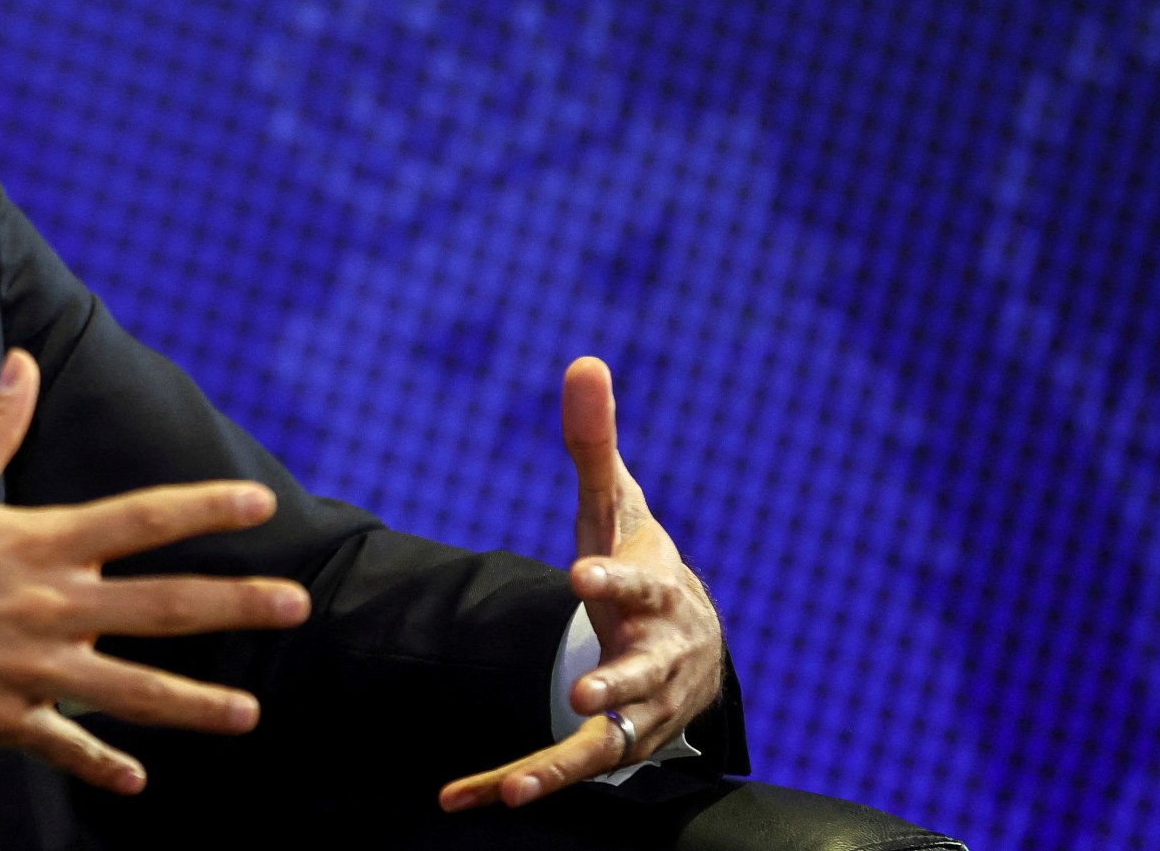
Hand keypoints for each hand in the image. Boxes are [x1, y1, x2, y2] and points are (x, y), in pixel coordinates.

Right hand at [0, 349, 311, 793]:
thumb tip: (22, 363)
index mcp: (39, 542)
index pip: (142, 519)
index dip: (205, 508)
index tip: (257, 504)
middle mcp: (48, 605)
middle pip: (163, 605)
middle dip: (237, 604)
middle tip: (296, 604)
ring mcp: (30, 667)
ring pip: (133, 689)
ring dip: (197, 703)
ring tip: (249, 714)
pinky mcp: (3, 716)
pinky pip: (65, 745)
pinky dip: (103, 765)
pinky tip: (138, 779)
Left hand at [438, 356, 723, 811]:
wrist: (696, 646)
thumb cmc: (644, 566)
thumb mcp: (619, 506)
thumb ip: (594, 442)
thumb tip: (582, 359)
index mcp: (657, 595)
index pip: (639, 586)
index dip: (613, 581)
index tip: (581, 573)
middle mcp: (658, 661)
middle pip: (643, 675)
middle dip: (619, 684)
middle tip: (586, 690)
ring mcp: (639, 711)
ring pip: (609, 745)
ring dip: (563, 764)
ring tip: (517, 788)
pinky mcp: (612, 746)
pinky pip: (565, 769)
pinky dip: (519, 783)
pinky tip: (463, 798)